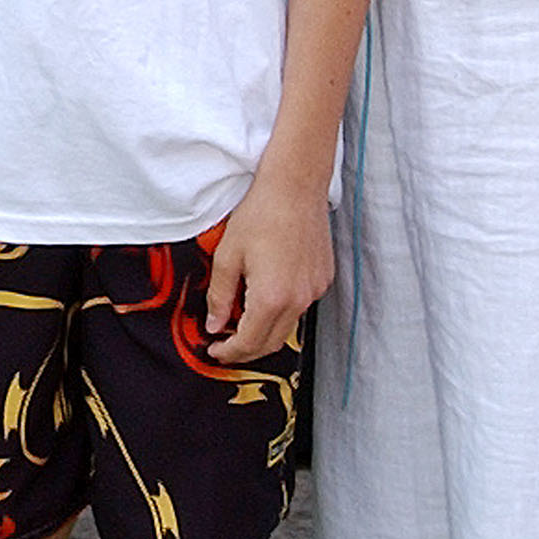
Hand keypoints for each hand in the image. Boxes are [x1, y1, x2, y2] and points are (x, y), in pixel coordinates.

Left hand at [203, 165, 331, 364]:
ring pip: (288, 327)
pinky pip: (300, 307)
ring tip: (242, 321)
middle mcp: (299, 300)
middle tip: (225, 344)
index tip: (215, 351)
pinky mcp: (323, 279)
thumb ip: (219, 296)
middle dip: (246, 350)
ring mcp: (315, 290)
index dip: (229, 353)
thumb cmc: (261, 213)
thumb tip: (215, 324)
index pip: (249, 343)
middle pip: (271, 343)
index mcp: (271, 298)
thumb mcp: (227, 256)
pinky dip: (281, 312)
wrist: (295, 186)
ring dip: (264, 331)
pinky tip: (265, 297)